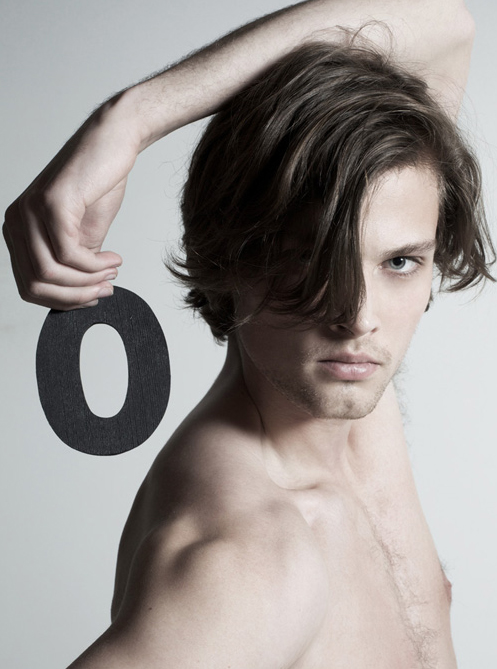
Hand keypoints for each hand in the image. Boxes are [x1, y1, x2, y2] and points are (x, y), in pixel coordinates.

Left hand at [3, 96, 139, 309]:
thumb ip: (75, 265)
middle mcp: (16, 221)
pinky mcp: (51, 203)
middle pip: (35, 284)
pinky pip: (68, 253)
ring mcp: (30, 211)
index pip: (29, 285)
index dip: (63, 300)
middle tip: (105, 289)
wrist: (112, 144)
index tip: (94, 296)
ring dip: (87, 281)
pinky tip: (112, 259)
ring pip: (49, 273)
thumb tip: (80, 297)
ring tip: (111, 272)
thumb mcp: (84, 235)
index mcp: (19, 230)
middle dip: (75, 296)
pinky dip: (94, 265)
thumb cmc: (98, 184)